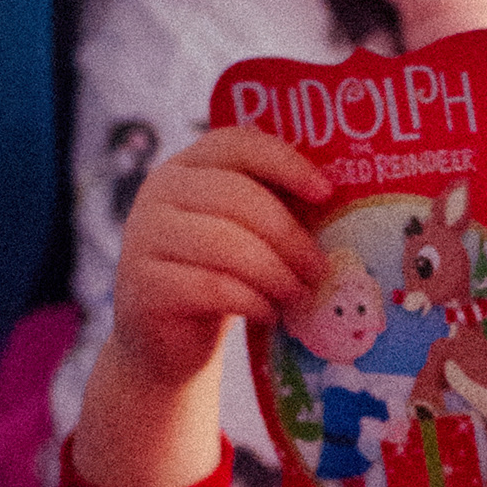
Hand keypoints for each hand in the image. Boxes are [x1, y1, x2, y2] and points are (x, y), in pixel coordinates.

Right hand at [110, 128, 331, 393]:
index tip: (325, 192)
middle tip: (320, 268)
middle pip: (237, 196)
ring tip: (300, 295)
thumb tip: (341, 205)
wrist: (169, 343)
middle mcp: (158, 192)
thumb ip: (274, 211)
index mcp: (187, 167)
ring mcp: (145, 237)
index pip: (235, 143)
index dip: (284, 162)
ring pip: (226, 244)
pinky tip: (269, 314)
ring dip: (276, 273)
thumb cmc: (220, 280)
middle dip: (289, 235)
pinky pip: (212, 287)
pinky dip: (253, 302)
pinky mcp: (145, 285)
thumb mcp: (245, 236)